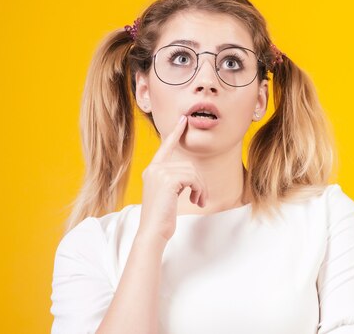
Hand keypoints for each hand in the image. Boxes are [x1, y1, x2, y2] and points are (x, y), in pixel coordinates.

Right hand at [138, 115, 207, 241]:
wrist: (152, 232)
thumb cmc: (162, 218)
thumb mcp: (168, 195)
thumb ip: (175, 181)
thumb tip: (192, 176)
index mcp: (152, 170)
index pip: (165, 147)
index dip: (175, 133)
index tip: (183, 120)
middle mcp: (154, 169)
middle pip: (188, 165)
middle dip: (199, 182)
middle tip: (201, 198)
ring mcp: (159, 173)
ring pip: (192, 172)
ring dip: (201, 188)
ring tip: (198, 201)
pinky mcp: (167, 180)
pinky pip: (193, 178)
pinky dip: (199, 190)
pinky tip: (196, 201)